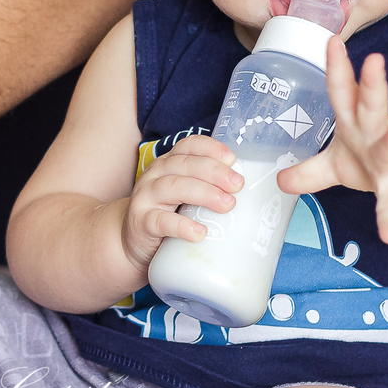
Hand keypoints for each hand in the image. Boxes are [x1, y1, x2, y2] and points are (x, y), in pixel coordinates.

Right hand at [121, 134, 240, 272]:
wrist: (132, 241)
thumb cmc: (168, 215)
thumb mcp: (186, 196)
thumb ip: (209, 189)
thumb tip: (254, 193)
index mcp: (170, 164)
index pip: (188, 146)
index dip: (210, 148)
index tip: (232, 158)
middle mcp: (156, 175)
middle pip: (185, 164)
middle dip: (214, 172)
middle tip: (238, 185)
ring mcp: (146, 197)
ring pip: (173, 187)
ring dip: (203, 193)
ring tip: (227, 204)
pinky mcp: (141, 222)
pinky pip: (160, 221)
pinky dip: (181, 226)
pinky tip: (199, 233)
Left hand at [279, 37, 387, 244]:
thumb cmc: (376, 162)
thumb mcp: (337, 165)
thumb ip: (308, 171)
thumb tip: (277, 179)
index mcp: (354, 124)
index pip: (343, 91)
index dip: (337, 67)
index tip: (330, 40)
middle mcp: (374, 135)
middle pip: (371, 107)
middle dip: (372, 85)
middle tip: (373, 60)